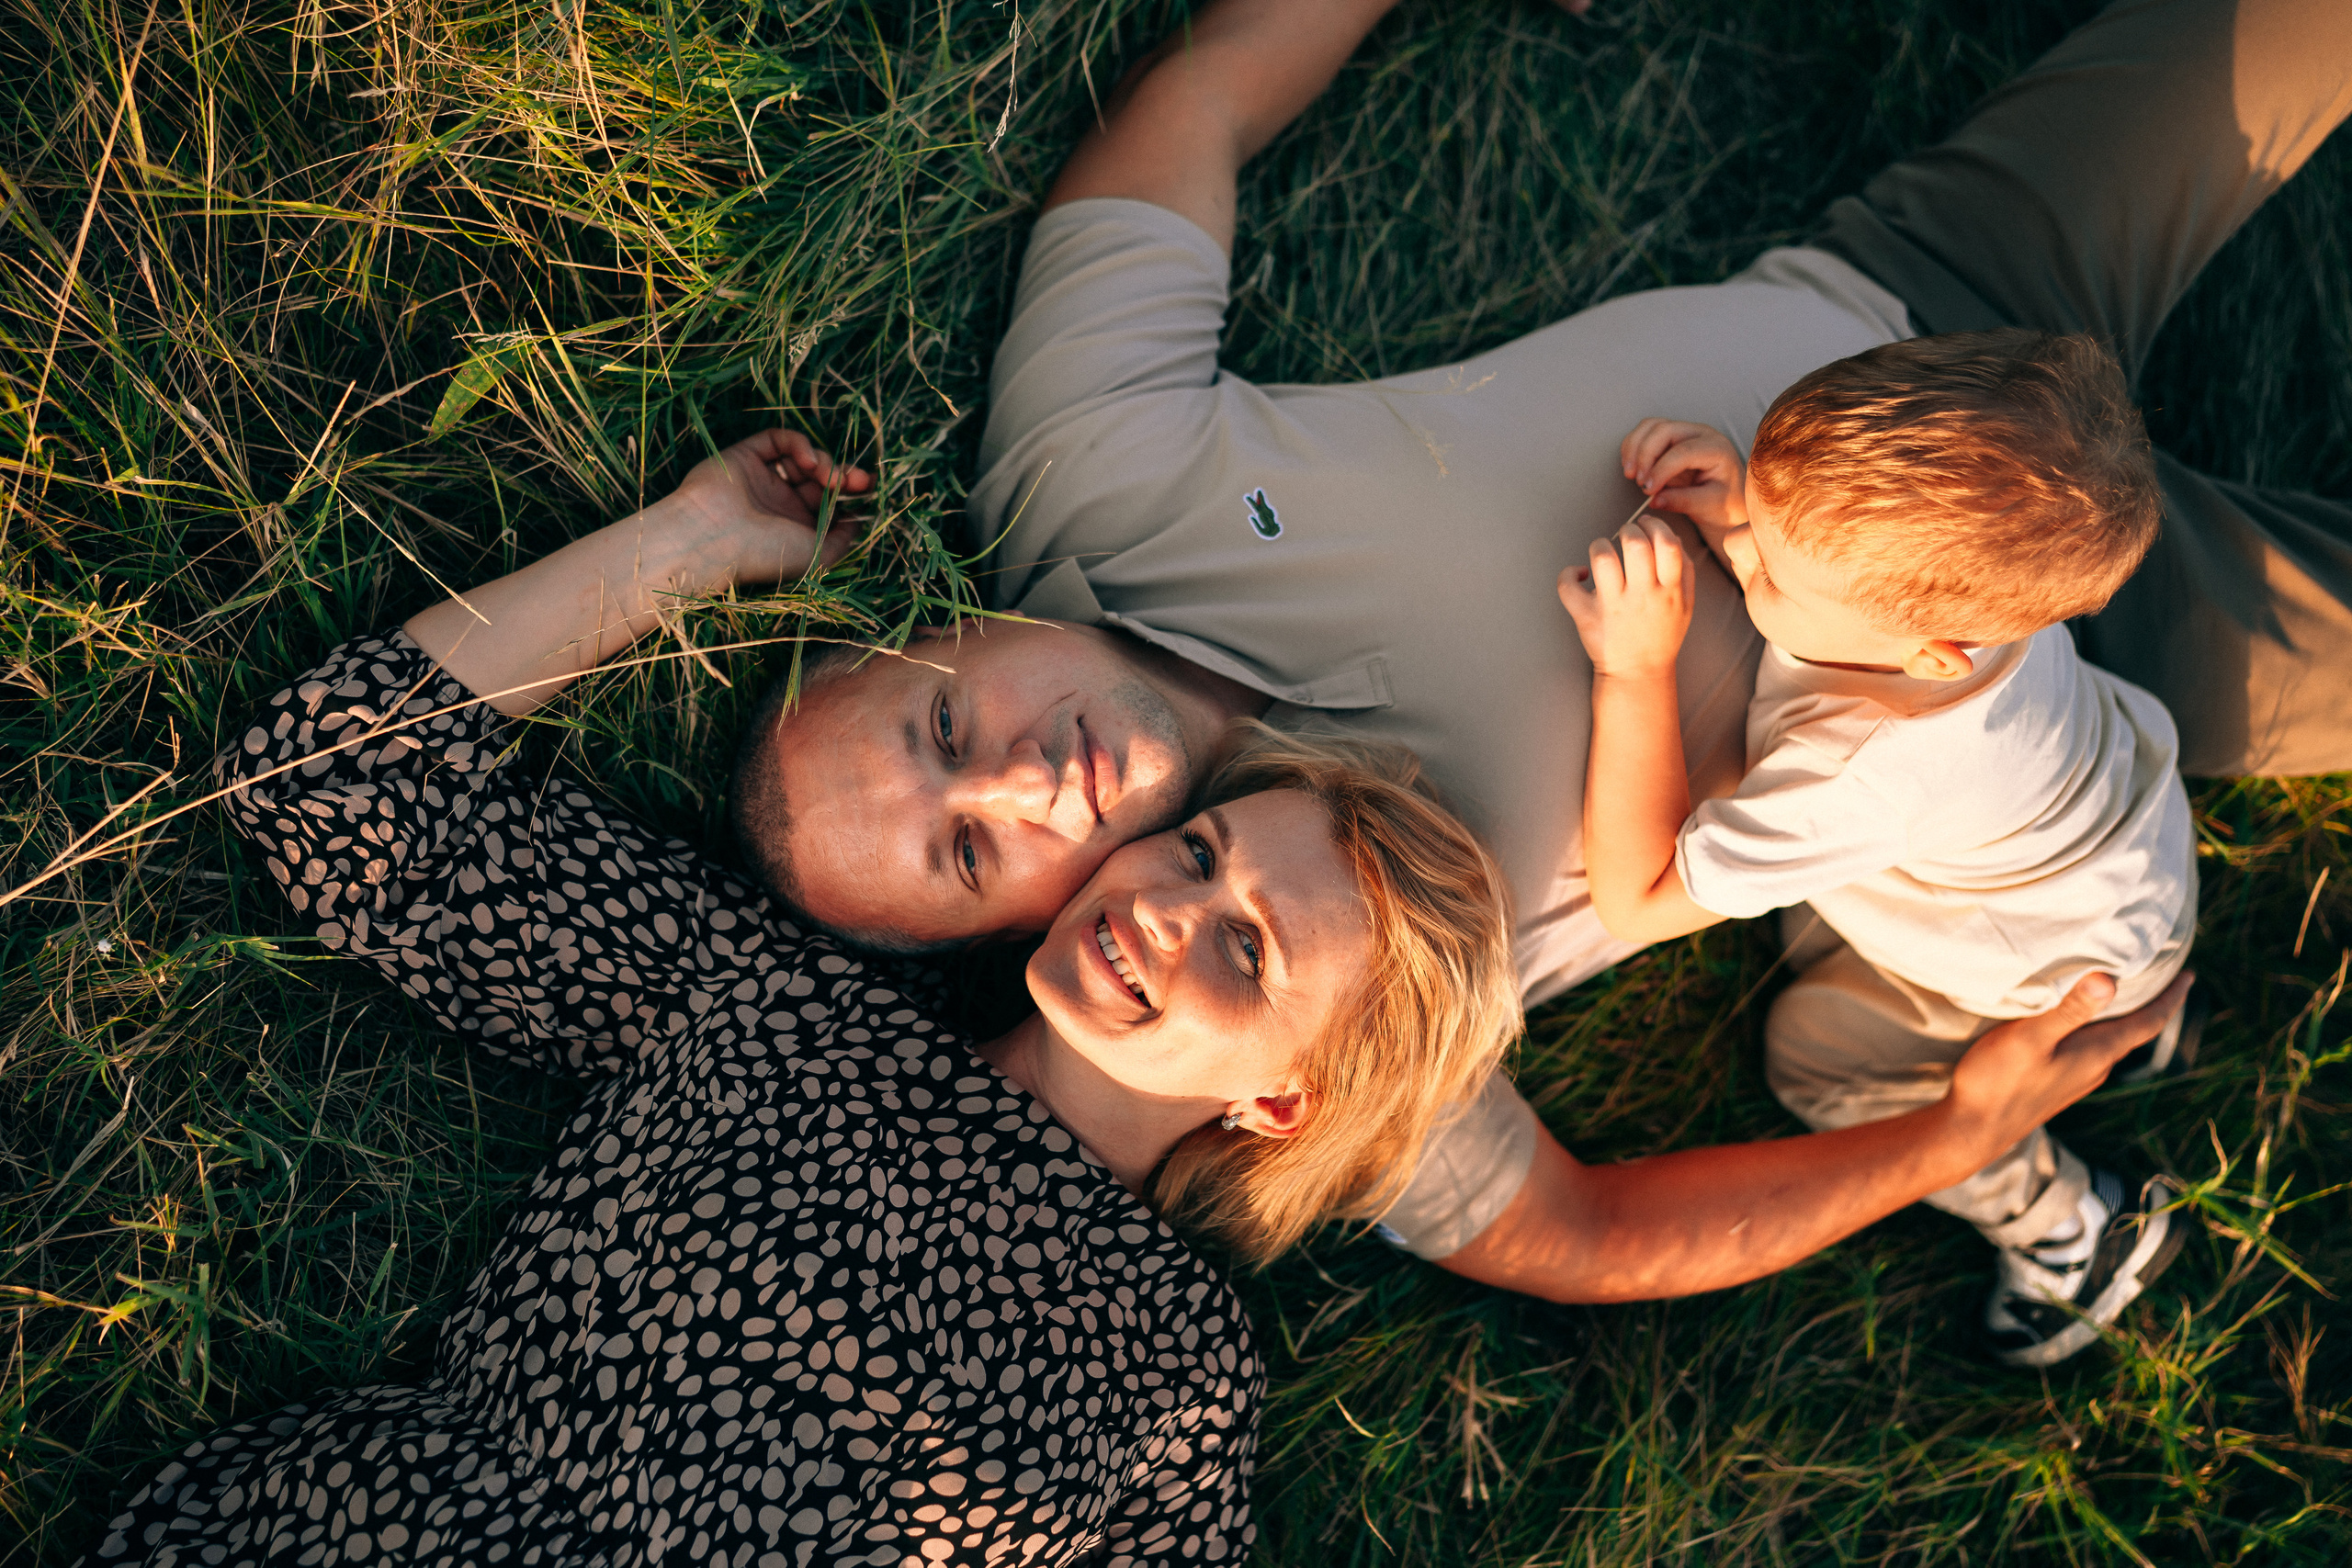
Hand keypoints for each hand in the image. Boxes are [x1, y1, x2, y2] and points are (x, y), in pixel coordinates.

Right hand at [664, 428, 873, 588]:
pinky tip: (806, 462)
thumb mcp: (817, 555)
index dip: (850, 493)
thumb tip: (859, 519)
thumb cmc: (766, 555)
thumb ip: (842, 538)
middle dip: (843, 475)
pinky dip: (799, 444)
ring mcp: (762, 478)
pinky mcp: (746, 456)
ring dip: (823, 461)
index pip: (829, 502)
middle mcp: (779, 503)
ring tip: (825, 475)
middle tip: (857, 479)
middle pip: (820, 478)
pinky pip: (779, 440)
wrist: (713, 540)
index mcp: (795, 528)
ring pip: (803, 458)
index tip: (866, 489)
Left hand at [1558, 513, 1694, 679]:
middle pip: (1635, 545)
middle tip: (1624, 536)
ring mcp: (1613, 607)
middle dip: (1628, 530)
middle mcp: (1642, 597)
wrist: (1638, 674)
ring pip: (1602, 559)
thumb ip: (1684, 570)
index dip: (1656, 526)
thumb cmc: (1661, 634)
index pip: (1668, 544)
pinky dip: (1568, 574)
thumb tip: (1670, 535)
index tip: (1645, 525)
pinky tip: (1579, 576)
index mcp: (1669, 592)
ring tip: (1602, 552)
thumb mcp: (1685, 605)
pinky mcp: (1586, 617)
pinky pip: (1568, 587)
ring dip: (1599, 546)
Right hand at [1620, 418, 1748, 563]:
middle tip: (1638, 481)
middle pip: (1664, 430)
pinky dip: (1633, 446)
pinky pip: (1645, 431)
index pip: (1683, 451)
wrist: (1727, 498)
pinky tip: (1631, 466)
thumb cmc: (1723, 501)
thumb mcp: (1709, 506)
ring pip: (1651, 426)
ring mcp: (1684, 431)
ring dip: (1634, 447)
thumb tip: (1655, 499)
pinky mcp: (1670, 437)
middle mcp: (1701, 433)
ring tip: (1630, 473)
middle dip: (1644, 455)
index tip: (1648, 490)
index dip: (1661, 469)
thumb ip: (1683, 502)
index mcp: (1716, 448)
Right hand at [1945, 970, 2194, 1157]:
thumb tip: (2109, 979)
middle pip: (2135, 1030)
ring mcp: (2077, 1080)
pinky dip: (2099, 1029)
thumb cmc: (1998, 1082)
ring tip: (2123, 992)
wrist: (1973, 1131)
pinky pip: (2092, 1050)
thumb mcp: (2030, 1037)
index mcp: (2097, 1054)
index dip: (2172, 997)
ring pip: (2113, 1041)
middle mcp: (2096, 1068)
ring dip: (2124, 1016)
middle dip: (2151, 1003)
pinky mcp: (2058, 1084)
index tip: (2192, 974)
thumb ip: (2068, 1010)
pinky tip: (2081, 1023)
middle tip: (2161, 974)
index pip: (2149, 1022)